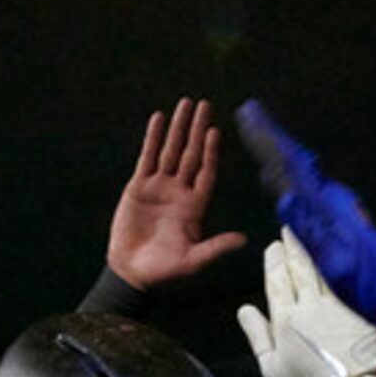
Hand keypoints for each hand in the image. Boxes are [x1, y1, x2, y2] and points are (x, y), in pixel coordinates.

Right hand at [106, 98, 248, 289]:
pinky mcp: (139, 186)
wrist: (132, 272)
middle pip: (191, 154)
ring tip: (185, 104)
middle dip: (197, 129)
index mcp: (195, 206)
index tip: (215, 131)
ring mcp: (159, 187)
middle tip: (205, 105)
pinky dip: (152, 138)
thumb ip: (216, 248)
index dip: (211, 152)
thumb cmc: (164, 271)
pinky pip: (147, 157)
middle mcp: (179, 192)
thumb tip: (242, 241)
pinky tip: (159, 119)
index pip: (206, 172)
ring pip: (170, 150)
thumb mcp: (193, 261)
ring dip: (178, 127)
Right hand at [233, 100, 375, 339]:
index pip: (292, 164)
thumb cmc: (367, 285)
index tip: (252, 116)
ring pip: (303, 171)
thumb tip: (286, 199)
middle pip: (296, 161)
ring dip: (282, 151)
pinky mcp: (341, 216)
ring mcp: (338, 207)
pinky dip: (294, 172)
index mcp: (329, 207)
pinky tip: (289, 173)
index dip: (270, 140)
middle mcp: (334, 200)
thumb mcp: (335, 264)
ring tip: (263, 134)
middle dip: (271, 137)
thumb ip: (310, 232)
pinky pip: (311, 186)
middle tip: (251, 115)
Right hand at [236, 232, 375, 376]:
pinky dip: (332, 271)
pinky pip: (339, 286)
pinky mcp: (354, 312)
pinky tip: (330, 263)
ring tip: (306, 239)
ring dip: (312, 255)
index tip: (273, 247)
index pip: (277, 283)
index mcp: (287, 320)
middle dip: (293, 249)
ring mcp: (335, 308)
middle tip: (289, 231)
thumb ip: (258, 336)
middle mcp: (310, 308)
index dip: (275, 262)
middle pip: (300, 271)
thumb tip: (245, 309)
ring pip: (321, 274)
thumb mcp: (272, 368)